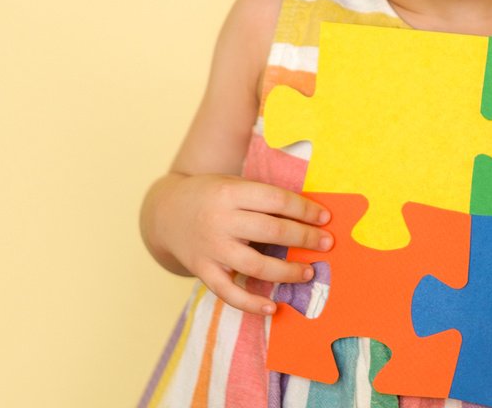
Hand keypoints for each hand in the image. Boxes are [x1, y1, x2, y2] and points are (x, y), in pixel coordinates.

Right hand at [147, 173, 332, 315]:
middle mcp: (220, 220)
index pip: (277, 201)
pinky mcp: (203, 270)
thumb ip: (264, 198)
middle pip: (271, 232)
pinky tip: (272, 307)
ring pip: (255, 266)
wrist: (165, 213)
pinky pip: (229, 293)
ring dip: (287, 272)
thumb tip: (309, 215)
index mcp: (231, 193)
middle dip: (304, 239)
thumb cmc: (212, 195)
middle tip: (326, 244)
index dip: (305, 210)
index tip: (326, 217)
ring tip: (309, 273)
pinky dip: (251, 304)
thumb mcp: (235, 184)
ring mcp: (211, 248)